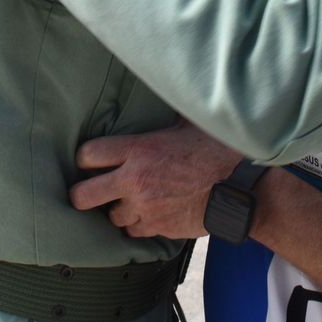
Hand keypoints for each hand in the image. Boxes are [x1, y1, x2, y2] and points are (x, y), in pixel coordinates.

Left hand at [69, 123, 241, 239]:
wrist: (239, 189)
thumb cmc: (217, 153)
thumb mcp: (189, 124)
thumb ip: (166, 116)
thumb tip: (167, 90)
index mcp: (139, 150)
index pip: (88, 155)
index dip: (85, 158)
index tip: (90, 160)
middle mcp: (135, 181)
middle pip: (83, 196)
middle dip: (83, 194)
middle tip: (90, 190)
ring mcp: (144, 207)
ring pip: (110, 217)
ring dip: (116, 209)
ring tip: (127, 200)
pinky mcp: (157, 228)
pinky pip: (133, 231)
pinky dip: (136, 224)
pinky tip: (146, 213)